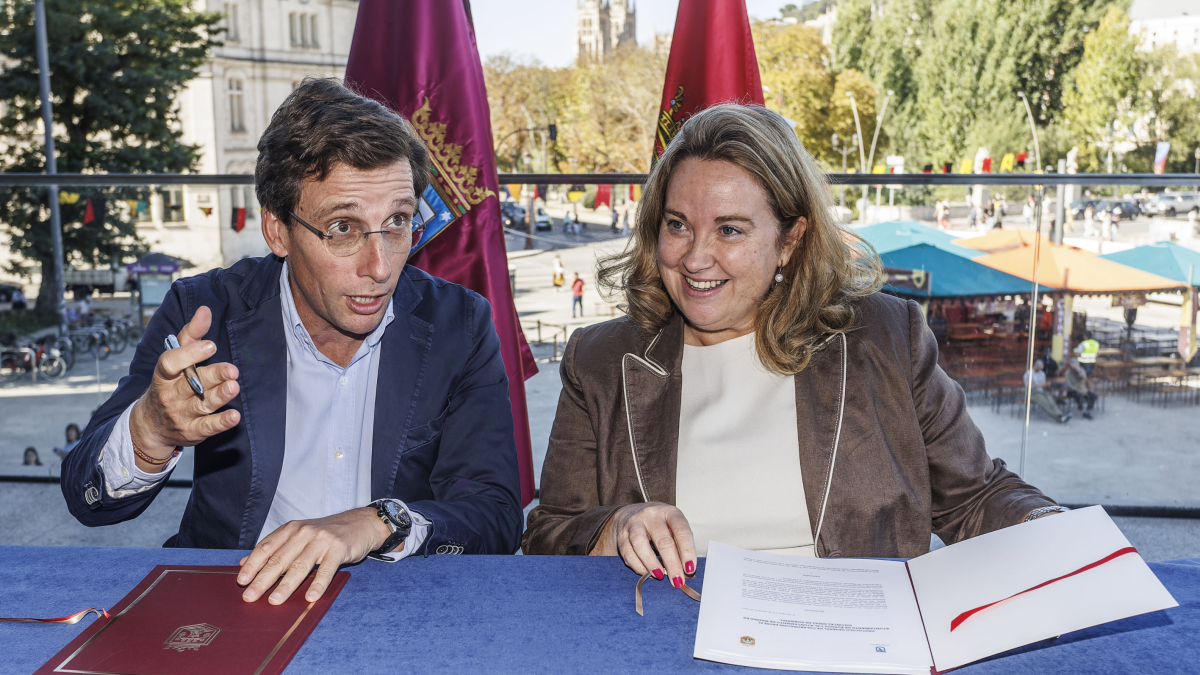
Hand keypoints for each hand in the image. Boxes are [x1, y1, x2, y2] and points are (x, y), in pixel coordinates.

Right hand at [129, 306, 240, 471]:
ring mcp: (181, 414)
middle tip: (231, 370)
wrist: (150, 425)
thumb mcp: (173, 359)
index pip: (170, 363)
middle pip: (192, 384)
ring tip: (233, 386)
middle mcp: (170, 395)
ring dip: (219, 396)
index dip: (189, 354)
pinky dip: (221, 422)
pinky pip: (207, 427)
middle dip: (212, 376)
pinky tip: (234, 416)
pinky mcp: (192, 431)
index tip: (210, 346)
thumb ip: (189, 335)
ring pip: (202, 404)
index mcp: (163, 375)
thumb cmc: (168, 384)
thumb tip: (205, 310)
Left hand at [237, 507, 392, 603]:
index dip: (253, 565)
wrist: (361, 523)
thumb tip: (243, 563)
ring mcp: (322, 540)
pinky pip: (326, 570)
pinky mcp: (339, 548)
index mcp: (291, 529)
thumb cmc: (326, 534)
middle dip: (263, 580)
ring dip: (286, 585)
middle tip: (250, 597)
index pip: (266, 547)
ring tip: (274, 601)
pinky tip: (310, 596)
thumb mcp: (298, 536)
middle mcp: (304, 533)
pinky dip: (318, 584)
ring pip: (300, 566)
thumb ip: (273, 549)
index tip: (241, 581)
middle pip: (280, 559)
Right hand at [592, 502, 695, 587]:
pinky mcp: (622, 536)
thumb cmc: (659, 524)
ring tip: (660, 576)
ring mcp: (634, 524)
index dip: (688, 551)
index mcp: (670, 512)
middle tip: (677, 580)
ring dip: (652, 564)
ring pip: (640, 544)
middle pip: (663, 540)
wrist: (630, 514)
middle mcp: (651, 515)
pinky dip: (638, 566)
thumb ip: (681, 547)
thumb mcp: (673, 527)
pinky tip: (646, 573)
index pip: (682, 531)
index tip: (690, 569)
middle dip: (672, 564)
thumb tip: (688, 574)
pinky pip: (628, 553)